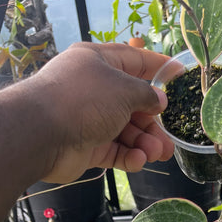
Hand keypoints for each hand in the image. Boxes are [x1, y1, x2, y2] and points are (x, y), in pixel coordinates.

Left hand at [31, 42, 174, 181]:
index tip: (180, 74)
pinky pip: (114, 150)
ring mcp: (89, 119)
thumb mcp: (123, 89)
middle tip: (169, 139)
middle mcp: (94, 89)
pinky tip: (138, 160)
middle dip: (153, 123)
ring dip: (144, 143)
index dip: (158, 67)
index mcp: (98, 62)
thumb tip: (159, 102)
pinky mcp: (87, 146)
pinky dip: (128, 156)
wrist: (42, 134)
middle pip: (132, 105)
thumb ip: (146, 95)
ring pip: (126, 132)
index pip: (134, 60)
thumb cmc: (84, 100)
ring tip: (159, 153)